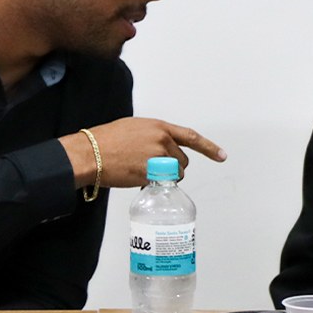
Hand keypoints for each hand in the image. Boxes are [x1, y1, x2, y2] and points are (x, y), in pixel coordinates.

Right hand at [61, 118, 226, 188]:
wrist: (90, 152)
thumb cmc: (106, 139)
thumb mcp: (134, 128)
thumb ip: (153, 135)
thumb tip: (162, 147)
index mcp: (159, 127)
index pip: (191, 137)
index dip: (209, 148)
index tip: (221, 156)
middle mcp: (162, 141)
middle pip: (183, 161)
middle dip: (173, 168)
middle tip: (153, 168)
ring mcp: (157, 159)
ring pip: (174, 175)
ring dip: (165, 178)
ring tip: (142, 172)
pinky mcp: (150, 175)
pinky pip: (161, 185)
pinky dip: (154, 185)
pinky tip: (137, 178)